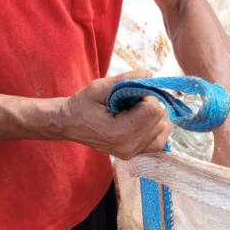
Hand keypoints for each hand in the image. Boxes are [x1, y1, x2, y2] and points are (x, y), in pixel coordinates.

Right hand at [51, 71, 170, 159]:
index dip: (147, 95)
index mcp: (119, 131)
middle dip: (150, 104)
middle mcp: (128, 146)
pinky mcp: (132, 155)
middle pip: (159, 118)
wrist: (68, 124)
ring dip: (152, 116)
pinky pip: (158, 142)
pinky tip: (142, 120)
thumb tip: (150, 74)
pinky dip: (155, 128)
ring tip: (133, 111)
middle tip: (131, 102)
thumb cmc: (82, 104)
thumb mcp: (100, 87)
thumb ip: (126, 79)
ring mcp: (130, 153)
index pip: (154, 110)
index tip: (132, 93)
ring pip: (161, 128)